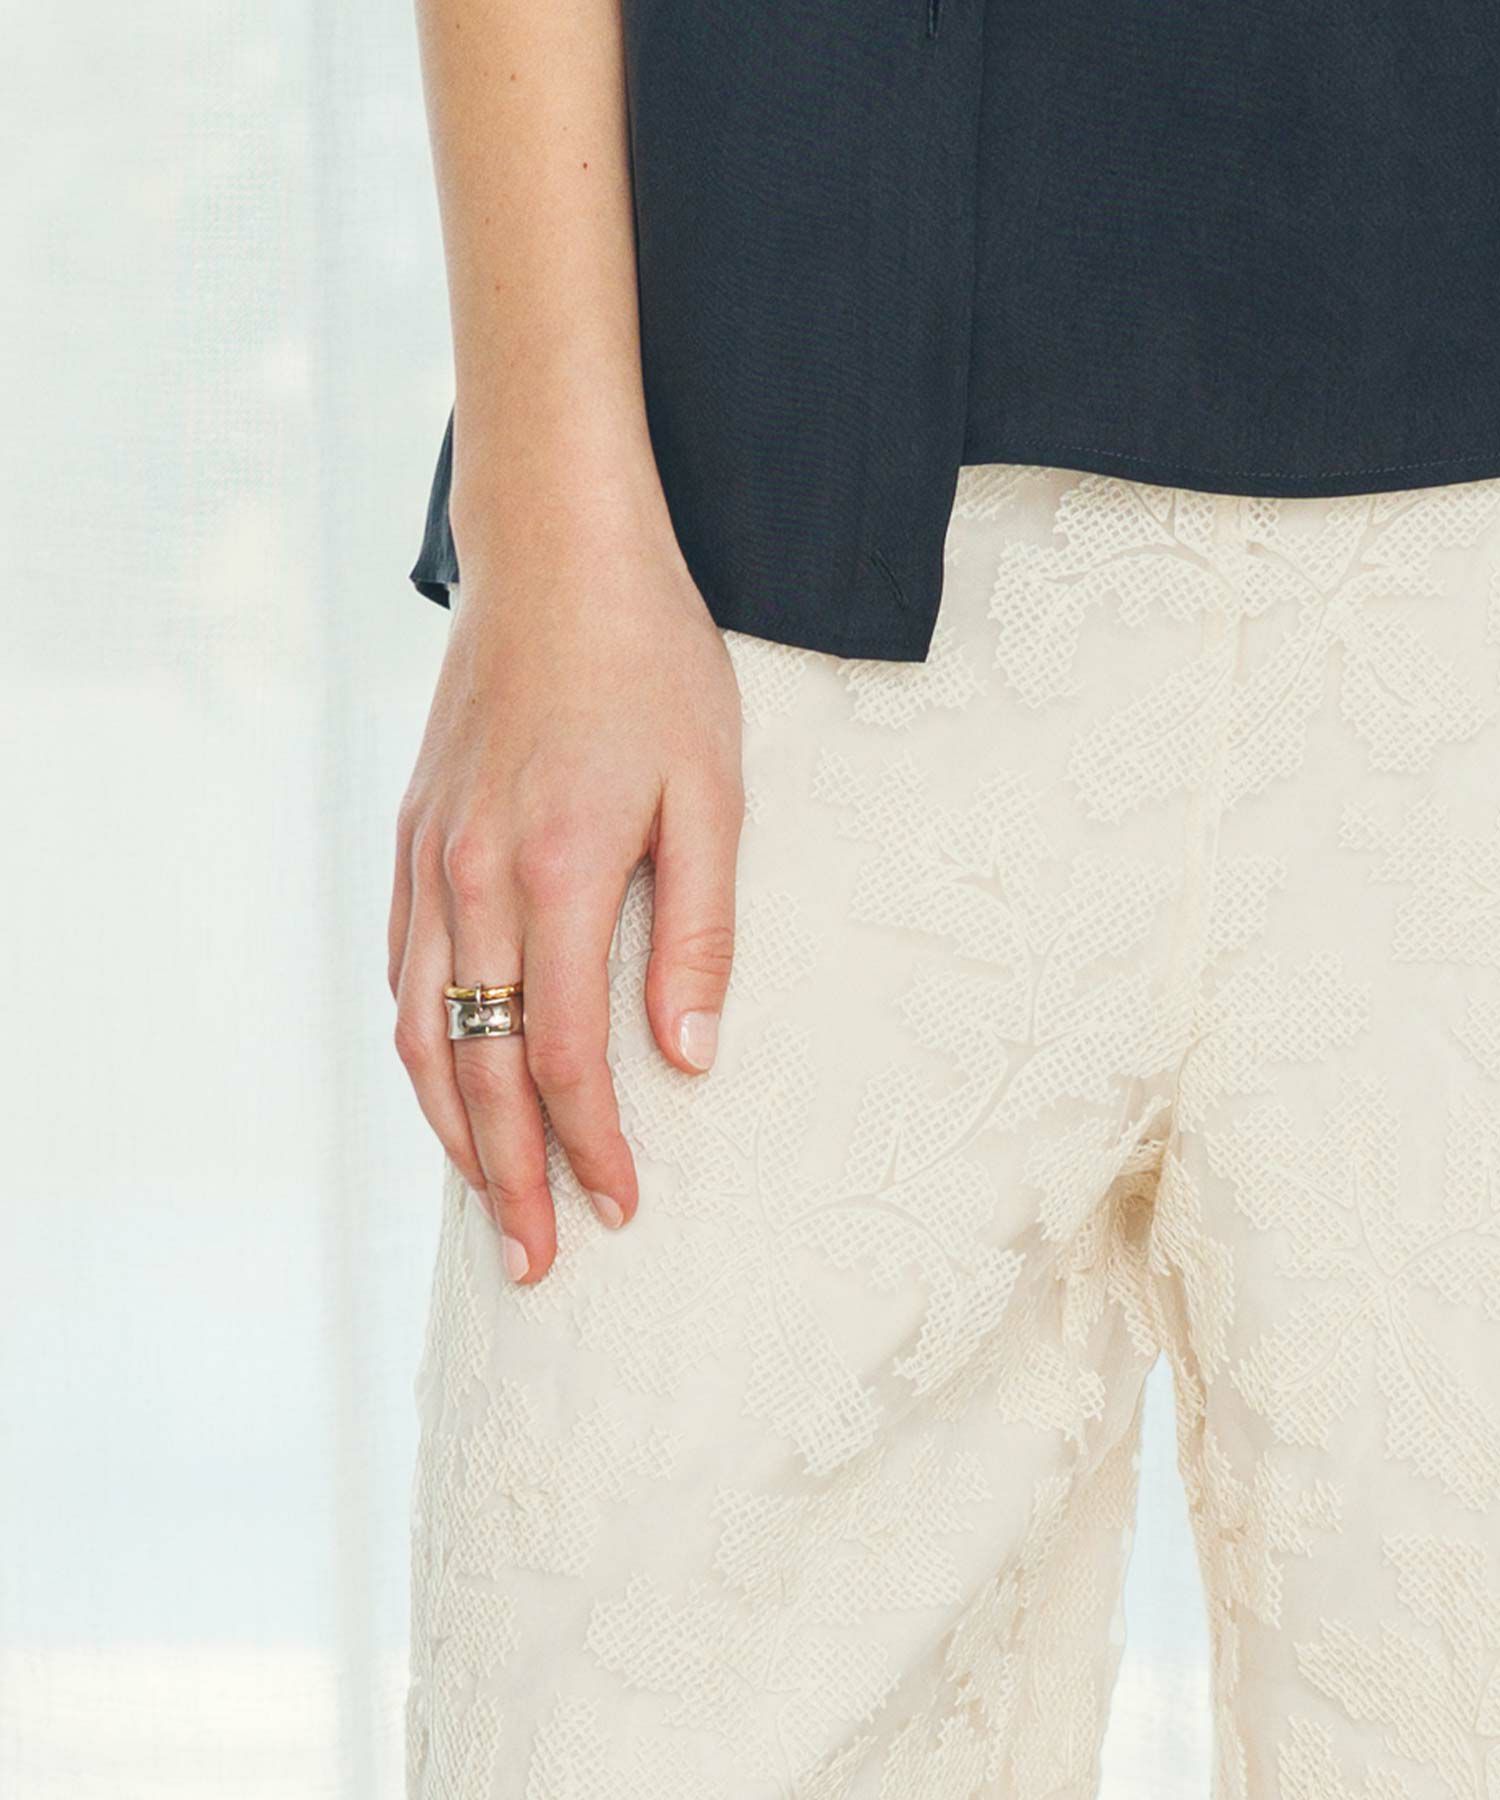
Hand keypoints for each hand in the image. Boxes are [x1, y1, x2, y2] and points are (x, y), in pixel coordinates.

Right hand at [388, 509, 743, 1283]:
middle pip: (477, 1067)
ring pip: (419, 1030)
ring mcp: (429, 859)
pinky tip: (444, 1080)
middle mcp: (475, 880)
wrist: (555, 556)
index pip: (570, 1055)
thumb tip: (691, 1056)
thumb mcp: (711, 791)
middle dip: (507, 1176)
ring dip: (451, 1129)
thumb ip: (701, 930)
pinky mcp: (412, 837)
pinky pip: (402, 969)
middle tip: (535, 1260)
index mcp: (559, 874)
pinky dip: (419, 1045)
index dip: (594, 1146)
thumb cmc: (651, 665)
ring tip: (482, 1200)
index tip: (622, 1210)